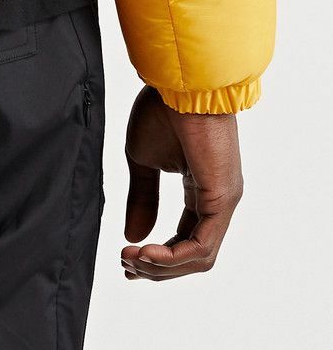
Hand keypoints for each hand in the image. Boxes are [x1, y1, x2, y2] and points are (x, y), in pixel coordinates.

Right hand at [121, 85, 242, 279]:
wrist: (176, 81)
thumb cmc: (162, 110)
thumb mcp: (143, 160)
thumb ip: (142, 198)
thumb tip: (134, 237)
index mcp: (203, 191)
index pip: (186, 239)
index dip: (158, 256)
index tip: (127, 259)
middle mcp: (219, 201)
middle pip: (193, 255)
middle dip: (158, 268)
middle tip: (126, 266)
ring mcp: (224, 201)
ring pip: (199, 257)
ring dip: (163, 267)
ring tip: (132, 260)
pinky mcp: (223, 197)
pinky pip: (202, 244)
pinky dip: (174, 256)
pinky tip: (148, 253)